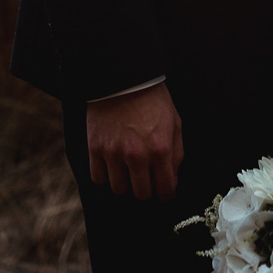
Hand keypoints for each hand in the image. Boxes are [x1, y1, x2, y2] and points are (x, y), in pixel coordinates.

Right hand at [87, 84, 183, 200]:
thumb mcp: (174, 122)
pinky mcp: (95, 148)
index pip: (165, 190)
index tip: (164, 193)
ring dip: (125, 183)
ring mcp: (114, 153)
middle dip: (146, 189)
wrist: (123, 77)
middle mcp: (137, 155)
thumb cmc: (152, 99)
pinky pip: (98, 178)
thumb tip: (172, 179)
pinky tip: (112, 165)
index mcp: (160, 148)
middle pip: (141, 194)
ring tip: (128, 169)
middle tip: (146, 179)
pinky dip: (105, 175)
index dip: (167, 194)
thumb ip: (176, 153)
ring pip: (119, 189)